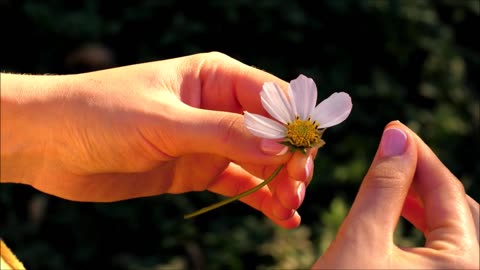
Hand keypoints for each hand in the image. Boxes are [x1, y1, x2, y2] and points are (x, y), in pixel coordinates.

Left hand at [1, 52, 314, 227]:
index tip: (303, 158)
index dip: (293, 126)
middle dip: (289, 159)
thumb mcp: (164, 121)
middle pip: (272, 132)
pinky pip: (238, 183)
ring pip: (259, 161)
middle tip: (298, 189)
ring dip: (279, 182)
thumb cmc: (102, 114)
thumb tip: (280, 146)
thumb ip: (223, 133)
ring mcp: (208, 140)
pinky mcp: (196, 169)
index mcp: (215, 77)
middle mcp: (218, 107)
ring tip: (292, 208)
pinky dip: (260, 198)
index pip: (272, 97)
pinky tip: (280, 215)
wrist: (50, 143)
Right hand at [312, 121, 478, 268]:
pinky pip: (442, 249)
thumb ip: (382, 187)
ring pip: (451, 228)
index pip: (449, 192)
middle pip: (458, 208)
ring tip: (392, 178)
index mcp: (463, 264)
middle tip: (392, 151)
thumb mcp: (361, 239)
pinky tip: (398, 211)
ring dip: (422, 200)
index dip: (419, 155)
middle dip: (424, 176)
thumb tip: (396, 137)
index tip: (394, 129)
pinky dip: (421, 223)